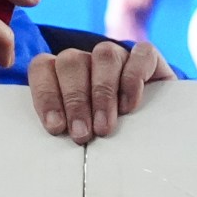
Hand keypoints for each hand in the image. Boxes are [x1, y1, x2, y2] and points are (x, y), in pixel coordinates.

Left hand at [29, 40, 171, 144]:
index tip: (56, 127)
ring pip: (104, 55)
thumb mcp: (82, 133)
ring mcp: (118, 56)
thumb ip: (66, 129)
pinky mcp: (148, 59)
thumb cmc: (108, 137)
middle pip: (71, 61)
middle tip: (82, 134)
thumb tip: (55, 142)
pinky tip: (129, 106)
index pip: (43, 67)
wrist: (153, 136)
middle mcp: (88, 60)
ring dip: (102, 93)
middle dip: (75, 100)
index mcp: (62, 72)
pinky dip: (134, 78)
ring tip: (105, 127)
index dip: (46, 95)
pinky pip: (141, 54)